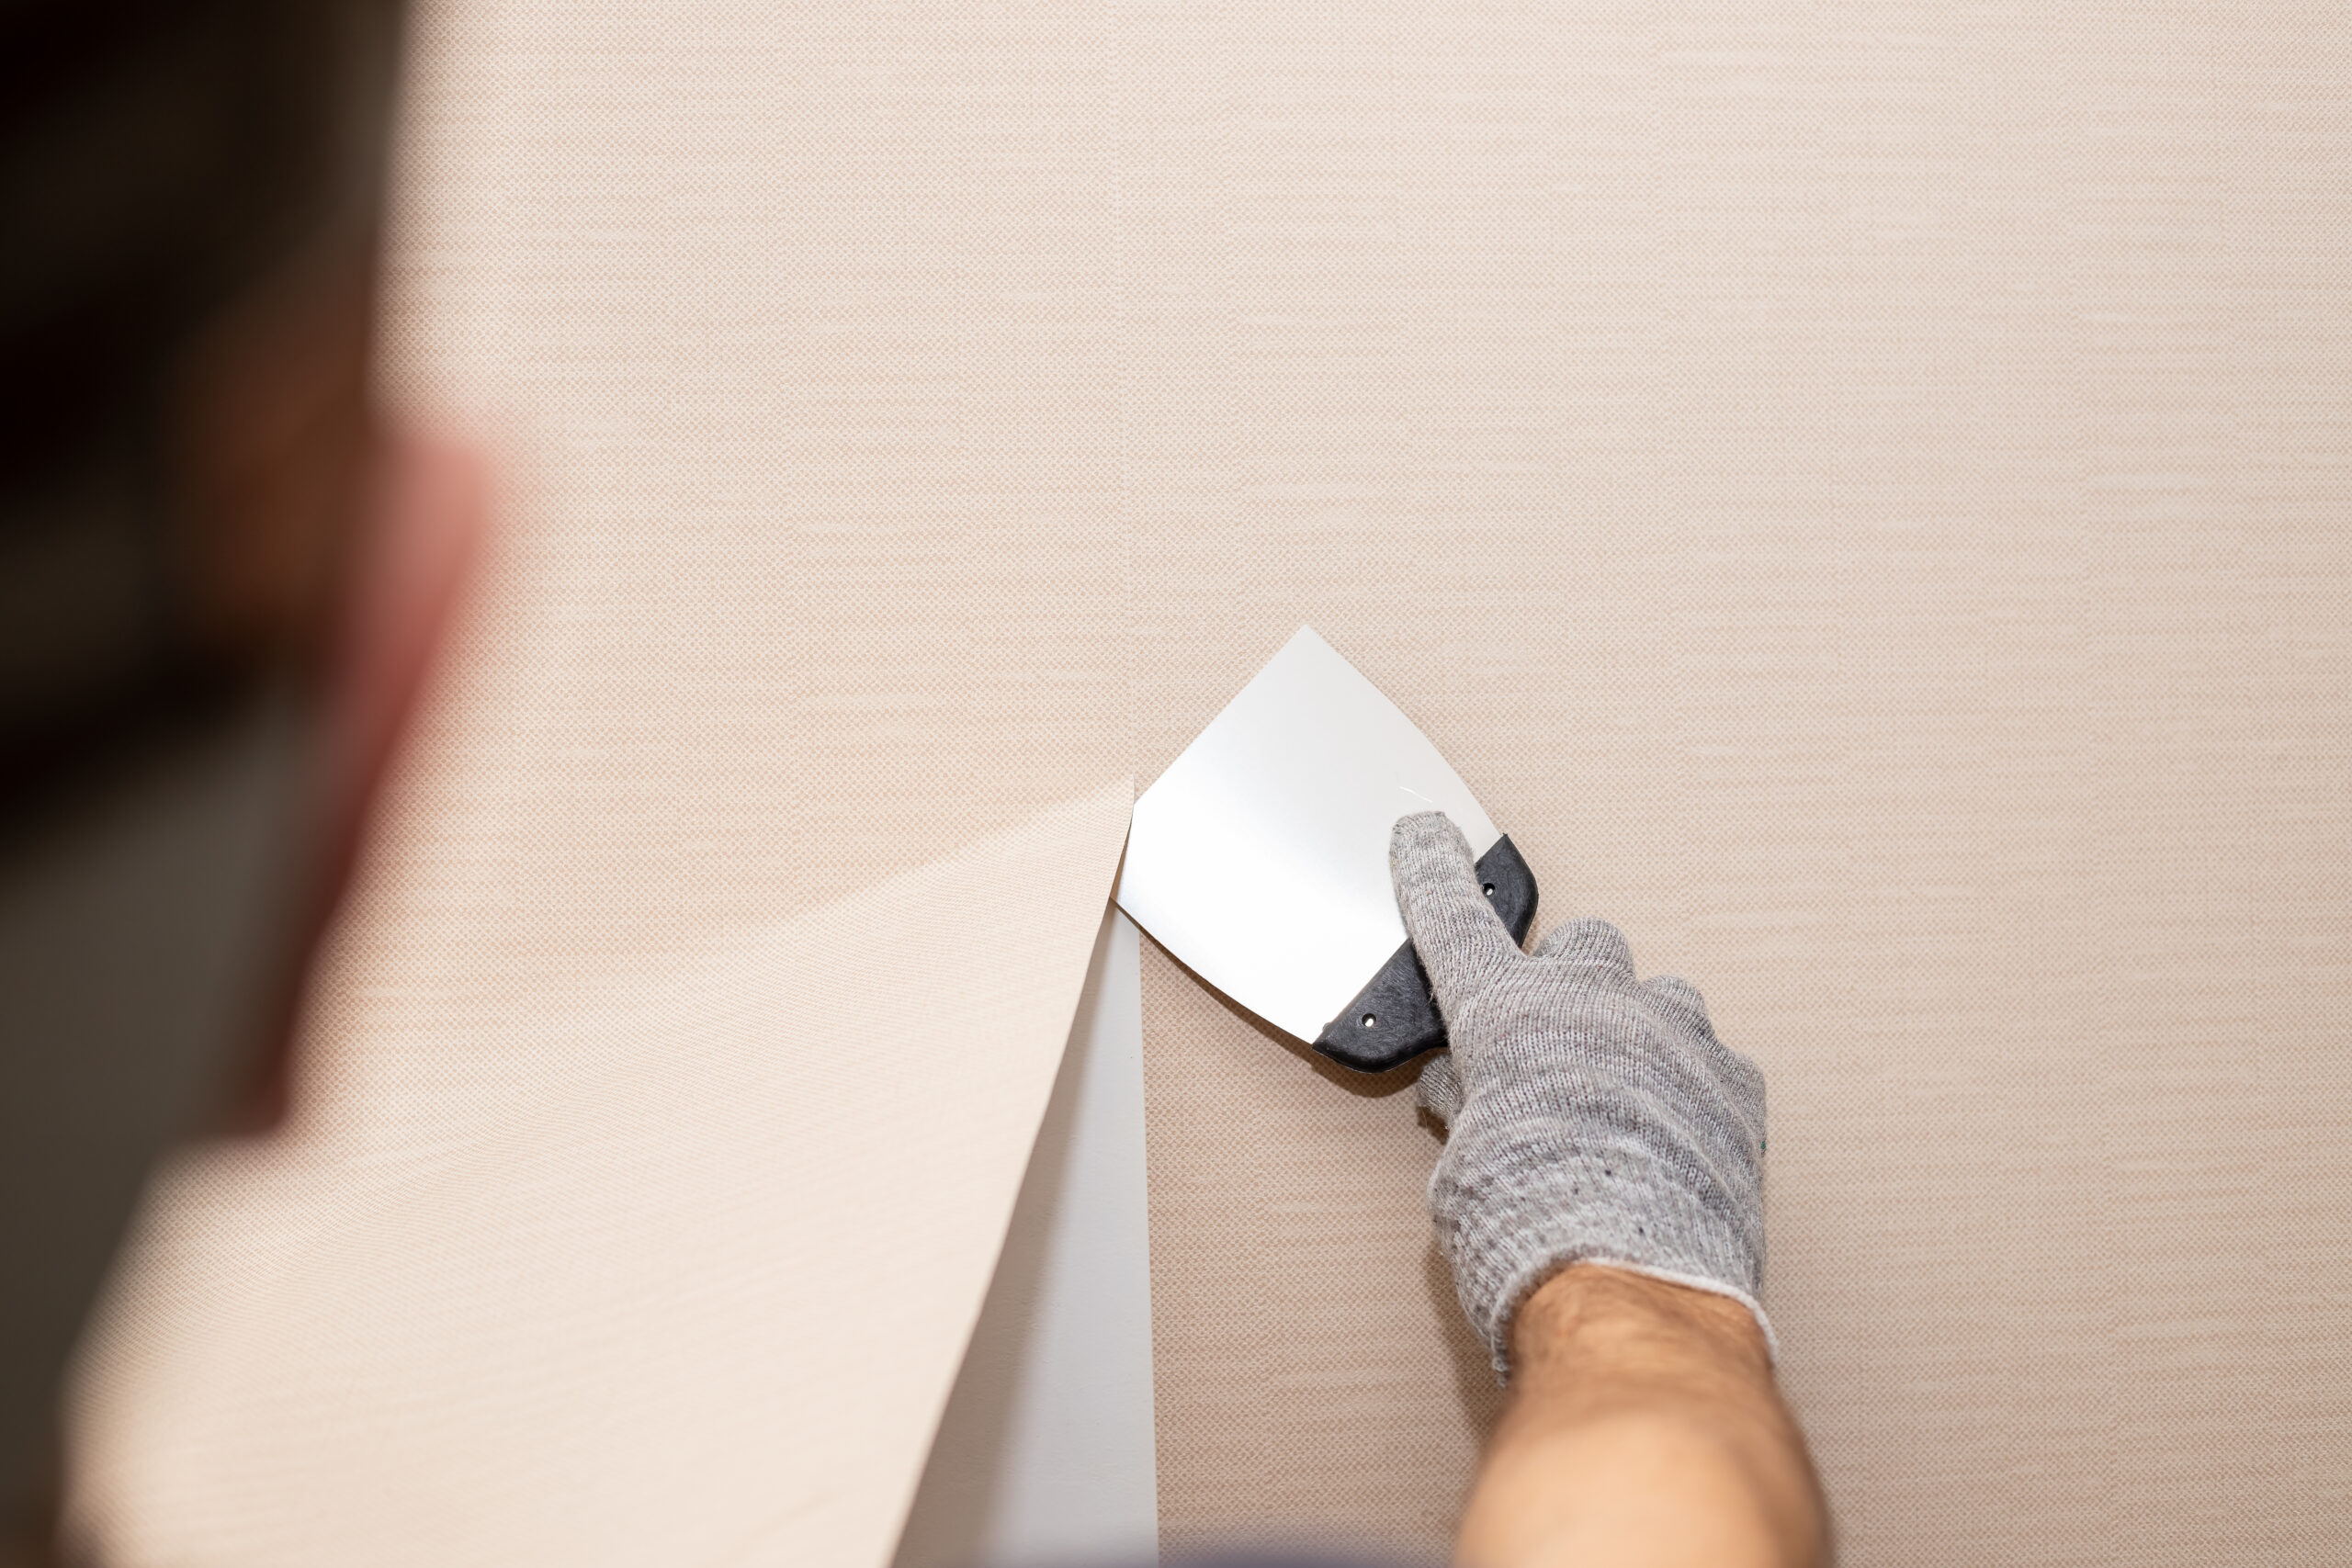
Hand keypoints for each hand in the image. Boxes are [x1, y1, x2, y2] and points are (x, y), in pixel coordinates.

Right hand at [1393, 812, 1769, 1375]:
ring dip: (1641, 1032)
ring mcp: (1674, 1038)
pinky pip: (1713, 1060)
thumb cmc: (1530, 1230)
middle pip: (1584, 946)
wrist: (1631, 1283)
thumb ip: (1469, 1110)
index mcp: (1507, 1015)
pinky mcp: (1736, 1086)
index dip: (1434, 874)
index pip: (1455, 922)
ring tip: (1627, 1096)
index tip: (1429, 836)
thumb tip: (1466, 1095)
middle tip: (1555, 1043)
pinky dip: (1692, 1087)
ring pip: (1661, 997)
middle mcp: (1594, 1006)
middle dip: (1569, 983)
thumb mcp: (1464, 1167)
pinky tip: (1676, 1136)